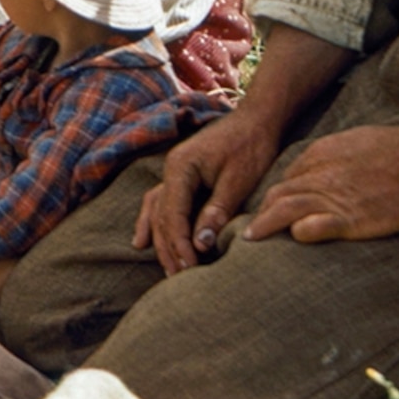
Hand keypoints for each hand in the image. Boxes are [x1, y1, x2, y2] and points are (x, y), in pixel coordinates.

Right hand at [134, 108, 287, 273]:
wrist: (257, 120)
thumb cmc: (250, 147)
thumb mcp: (238, 180)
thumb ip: (217, 210)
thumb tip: (200, 244)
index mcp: (181, 167)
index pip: (172, 213)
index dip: (179, 243)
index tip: (190, 268)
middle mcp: (171, 170)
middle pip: (162, 216)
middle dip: (169, 249)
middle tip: (179, 279)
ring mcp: (173, 173)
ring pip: (158, 213)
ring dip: (161, 242)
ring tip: (168, 271)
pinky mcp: (183, 178)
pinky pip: (159, 204)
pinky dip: (151, 224)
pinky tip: (142, 242)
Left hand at [244, 115, 398, 245]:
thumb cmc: (395, 149)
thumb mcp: (351, 142)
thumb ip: (329, 158)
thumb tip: (313, 173)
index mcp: (319, 156)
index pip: (284, 180)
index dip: (272, 199)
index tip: (265, 212)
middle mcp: (320, 176)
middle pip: (278, 194)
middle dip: (260, 213)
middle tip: (247, 230)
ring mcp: (335, 197)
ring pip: (286, 209)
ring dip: (265, 225)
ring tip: (250, 239)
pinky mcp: (353, 218)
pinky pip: (316, 225)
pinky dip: (301, 232)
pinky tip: (294, 238)